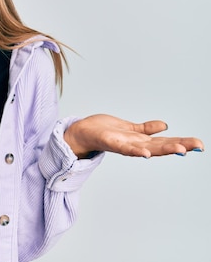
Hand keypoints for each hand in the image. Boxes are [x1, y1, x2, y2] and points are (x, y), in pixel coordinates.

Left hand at [63, 114, 204, 158]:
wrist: (81, 133)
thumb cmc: (104, 131)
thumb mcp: (129, 129)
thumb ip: (146, 129)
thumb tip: (165, 126)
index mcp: (140, 141)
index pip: (165, 141)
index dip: (182, 143)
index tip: (200, 145)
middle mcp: (134, 145)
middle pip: (160, 146)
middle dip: (180, 146)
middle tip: (198, 146)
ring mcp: (123, 145)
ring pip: (146, 148)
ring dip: (162, 149)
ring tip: (179, 150)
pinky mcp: (109, 141)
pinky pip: (123, 147)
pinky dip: (134, 151)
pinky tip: (145, 153)